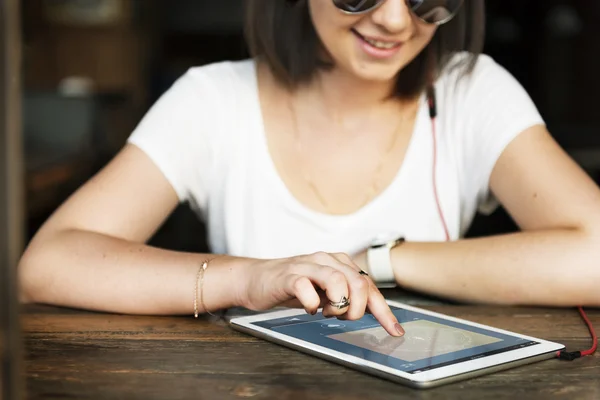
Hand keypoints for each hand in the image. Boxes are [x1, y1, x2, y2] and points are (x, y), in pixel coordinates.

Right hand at [239, 252, 404, 336]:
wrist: (256, 279)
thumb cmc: (293, 285)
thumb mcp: (325, 290)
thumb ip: (347, 295)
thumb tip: (374, 310)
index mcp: (339, 262)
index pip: (369, 285)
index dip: (384, 310)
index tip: (395, 330)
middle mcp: (326, 259)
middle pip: (358, 283)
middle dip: (356, 309)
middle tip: (342, 317)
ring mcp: (306, 265)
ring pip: (337, 280)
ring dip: (338, 304)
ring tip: (327, 312)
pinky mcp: (288, 276)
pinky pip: (305, 287)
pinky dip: (311, 303)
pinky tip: (309, 308)